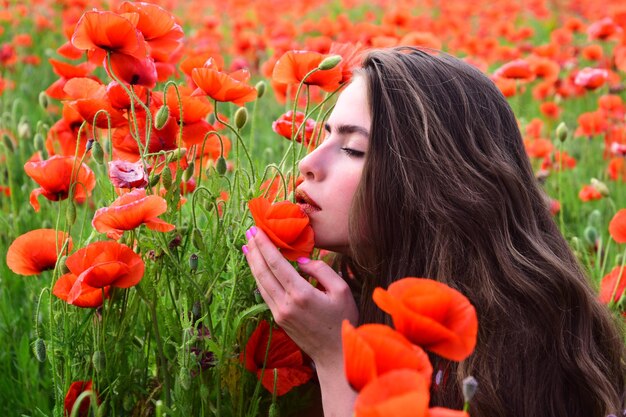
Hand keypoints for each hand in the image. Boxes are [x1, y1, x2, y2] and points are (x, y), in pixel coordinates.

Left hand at [243, 226, 358, 365]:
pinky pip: (264, 293)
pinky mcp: (278, 319)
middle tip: (249, 231)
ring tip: (248, 245)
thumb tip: (300, 261)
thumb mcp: (342, 290)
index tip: (256, 229)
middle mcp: (285, 303)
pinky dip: (258, 277)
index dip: (264, 245)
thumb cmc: (343, 319)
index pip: (276, 263)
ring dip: (252, 262)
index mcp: (301, 294)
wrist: (336, 354)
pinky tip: (257, 268)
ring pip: (260, 282)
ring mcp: (279, 313)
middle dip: (254, 249)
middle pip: (263, 271)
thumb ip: (321, 270)